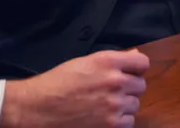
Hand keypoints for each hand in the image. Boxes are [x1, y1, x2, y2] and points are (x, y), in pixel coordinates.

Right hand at [0, 49, 148, 127]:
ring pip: (135, 104)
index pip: (142, 62)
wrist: (38, 109)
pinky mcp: (110, 125)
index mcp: (107, 62)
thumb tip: (134, 57)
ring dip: (124, 105)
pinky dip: (120, 121)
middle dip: (129, 88)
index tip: (130, 73)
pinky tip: (104, 118)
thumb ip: (112, 60)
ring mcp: (114, 105)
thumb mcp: (84, 63)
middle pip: (140, 85)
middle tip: (112, 92)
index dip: (136, 68)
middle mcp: (115, 82)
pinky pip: (129, 121)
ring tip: (105, 106)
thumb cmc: (57, 83)